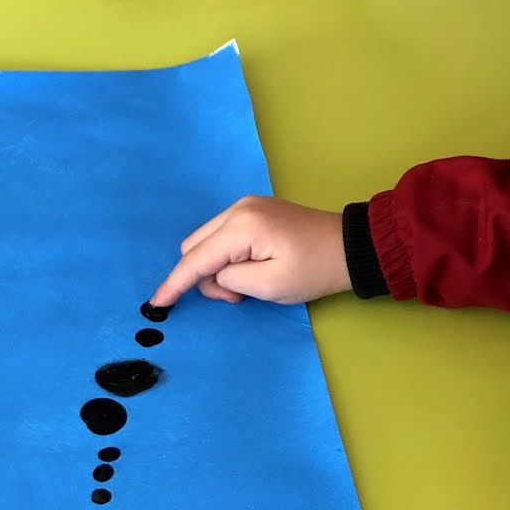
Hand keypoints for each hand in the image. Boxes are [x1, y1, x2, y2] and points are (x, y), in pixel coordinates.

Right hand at [148, 196, 348, 307]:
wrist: (352, 247)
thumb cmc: (315, 270)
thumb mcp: (271, 286)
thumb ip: (231, 281)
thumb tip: (216, 275)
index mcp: (242, 227)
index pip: (196, 258)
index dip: (175, 283)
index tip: (157, 303)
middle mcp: (238, 209)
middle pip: (195, 245)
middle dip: (204, 276)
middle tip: (237, 296)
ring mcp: (247, 206)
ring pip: (207, 241)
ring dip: (216, 268)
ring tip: (248, 284)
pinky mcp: (255, 211)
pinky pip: (223, 236)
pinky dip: (227, 256)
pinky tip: (250, 269)